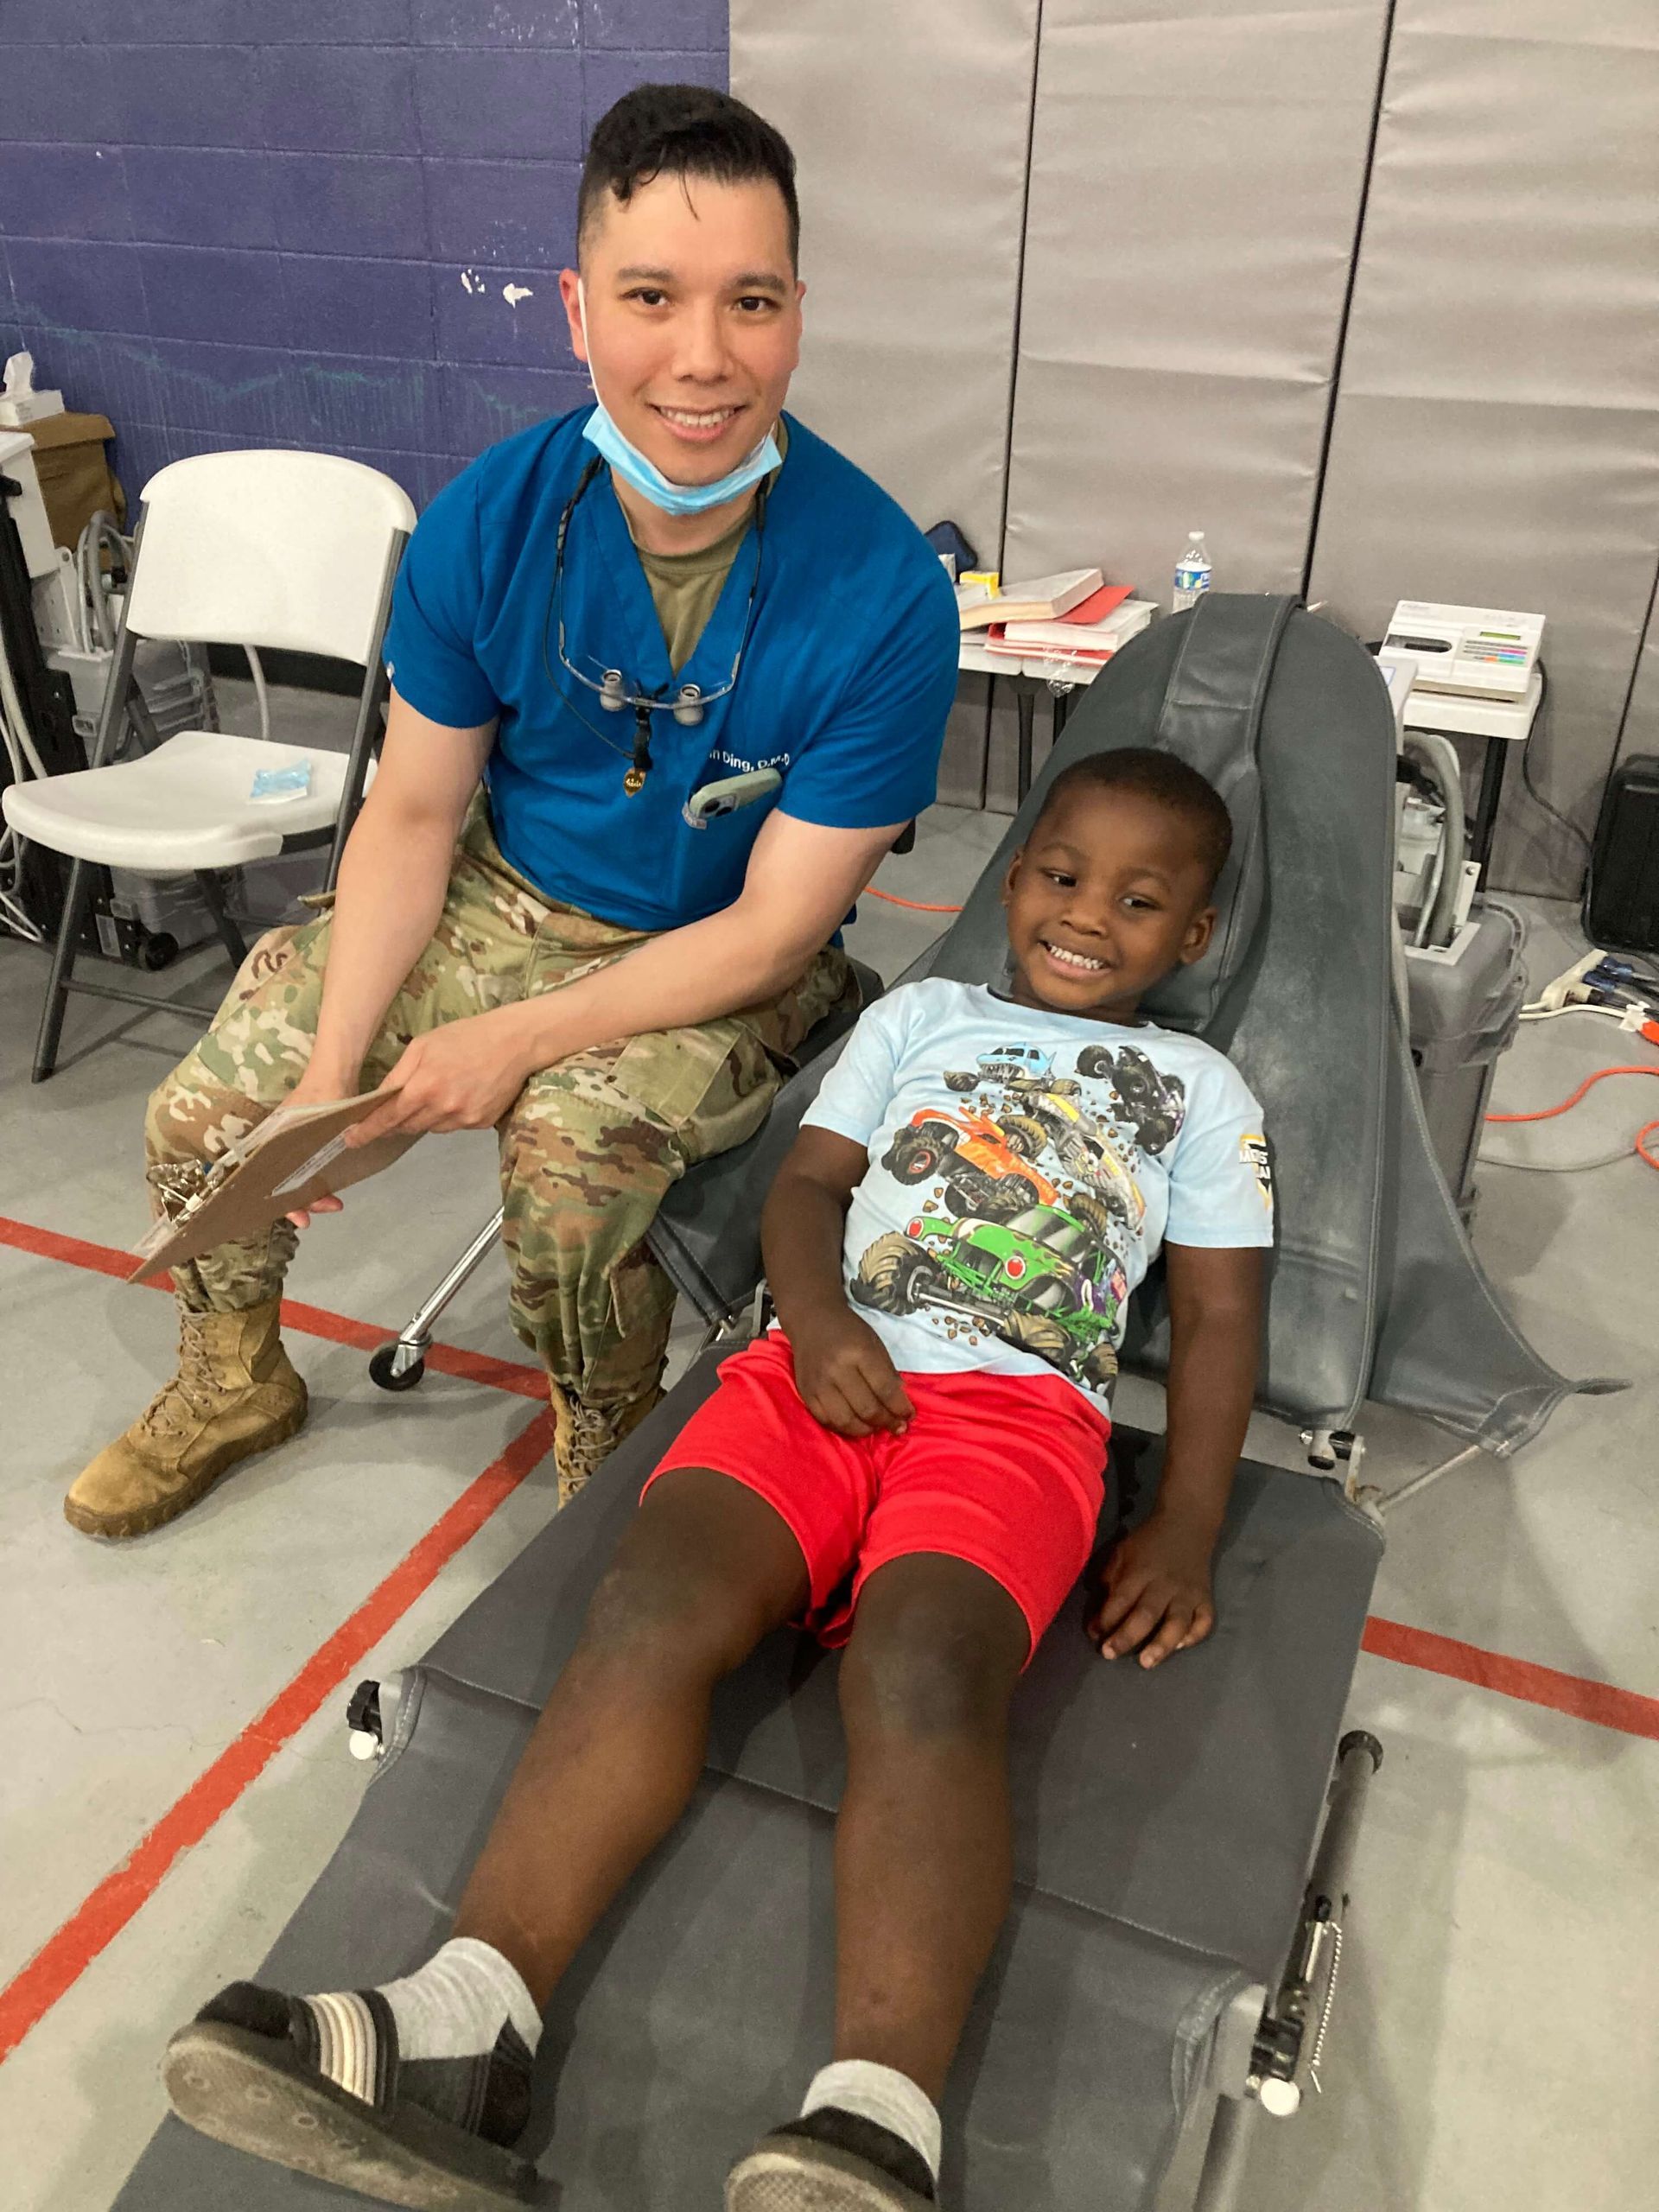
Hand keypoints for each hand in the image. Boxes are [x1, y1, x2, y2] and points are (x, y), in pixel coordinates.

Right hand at [276, 1055, 362, 1230]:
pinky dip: (320, 1185)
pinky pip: (310, 1173)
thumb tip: (299, 1184)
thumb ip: (297, 1147)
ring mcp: (293, 1150)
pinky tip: (333, 1193)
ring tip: (335, 1204)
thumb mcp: (301, 1122)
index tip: (301, 1219)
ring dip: (315, 1197)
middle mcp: (276, 1150)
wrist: (335, 1074)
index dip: (283, 1205)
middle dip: (304, 1204)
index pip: (265, 1184)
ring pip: (298, 1183)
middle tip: (326, 1210)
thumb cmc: (317, 1096)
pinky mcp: (309, 1147)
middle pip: (284, 1188)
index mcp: (267, 1145)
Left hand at [345, 1007, 535, 1147]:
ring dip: (425, 1117)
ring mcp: (464, 1118)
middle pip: (407, 1127)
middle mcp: (443, 1108)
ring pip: (430, 1128)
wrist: (515, 1042)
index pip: (387, 1118)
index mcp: (424, 1086)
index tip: (351, 1140)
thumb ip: (399, 1074)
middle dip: (397, 1121)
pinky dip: (449, 1115)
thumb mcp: (423, 1045)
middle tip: (397, 1107)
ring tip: (439, 1091)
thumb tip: (380, 1099)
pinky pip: (453, 1126)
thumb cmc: (466, 1037)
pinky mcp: (481, 1123)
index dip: (367, 1131)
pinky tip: (460, 1094)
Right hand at [789, 1304, 915, 1438]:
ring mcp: (819, 1384)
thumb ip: (887, 1373)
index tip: (909, 1415)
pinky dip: (843, 1428)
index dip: (900, 1407)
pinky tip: (854, 1424)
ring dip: (865, 1430)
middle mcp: (837, 1370)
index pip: (885, 1389)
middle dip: (887, 1422)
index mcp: (859, 1352)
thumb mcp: (875, 1343)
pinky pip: (826, 1420)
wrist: (811, 1319)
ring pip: (846, 1421)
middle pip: (867, 1408)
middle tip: (896, 1426)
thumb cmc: (848, 1330)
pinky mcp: (805, 1393)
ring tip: (875, 1427)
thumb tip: (899, 1405)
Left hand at [1089, 1509, 1217, 1668]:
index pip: (1121, 1599)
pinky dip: (1194, 1636)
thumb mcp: (1121, 1553)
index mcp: (1140, 1571)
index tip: (1093, 1635)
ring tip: (1146, 1663)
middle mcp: (1165, 1584)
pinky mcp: (1205, 1597)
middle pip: (1146, 1614)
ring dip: (1161, 1645)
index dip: (1105, 1619)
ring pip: (1177, 1623)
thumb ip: (1108, 1581)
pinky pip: (1204, 1621)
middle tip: (1109, 1655)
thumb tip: (1095, 1619)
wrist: (1187, 1523)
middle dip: (1126, 1637)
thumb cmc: (1148, 1542)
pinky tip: (1180, 1646)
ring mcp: (1188, 1593)